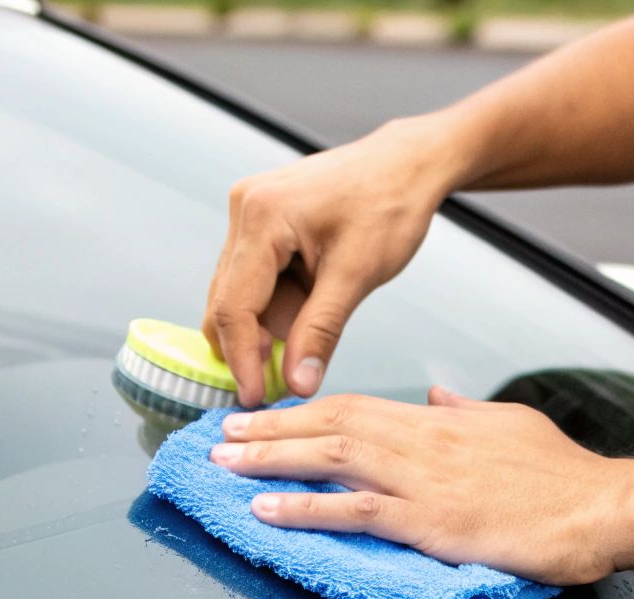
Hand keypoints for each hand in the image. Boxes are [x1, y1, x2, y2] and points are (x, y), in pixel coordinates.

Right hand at [202, 118, 464, 405]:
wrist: (407, 165)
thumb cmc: (390, 204)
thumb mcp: (358, 274)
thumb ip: (322, 330)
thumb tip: (297, 381)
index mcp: (262, 216)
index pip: (233, 306)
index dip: (242, 359)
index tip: (257, 397)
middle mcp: (244, 209)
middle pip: (226, 301)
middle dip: (249, 347)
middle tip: (277, 386)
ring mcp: (249, 212)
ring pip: (238, 292)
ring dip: (265, 327)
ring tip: (303, 349)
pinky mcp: (261, 219)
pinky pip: (254, 277)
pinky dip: (275, 306)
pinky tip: (304, 318)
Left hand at [208, 391, 633, 585]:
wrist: (601, 507)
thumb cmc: (565, 475)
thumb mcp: (512, 423)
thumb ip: (467, 410)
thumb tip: (438, 395)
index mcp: (441, 421)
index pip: (358, 405)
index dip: (304, 409)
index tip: (266, 415)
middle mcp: (425, 443)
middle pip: (332, 425)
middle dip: (271, 430)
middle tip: (221, 435)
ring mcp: (426, 482)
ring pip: (333, 459)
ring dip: (271, 462)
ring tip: (225, 466)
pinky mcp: (434, 522)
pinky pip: (357, 511)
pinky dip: (307, 508)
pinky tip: (268, 511)